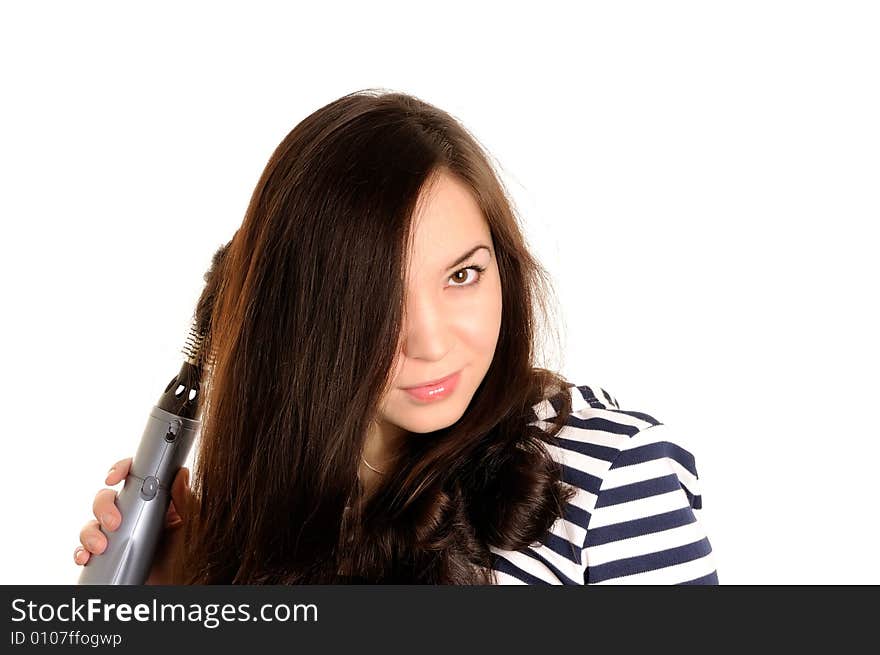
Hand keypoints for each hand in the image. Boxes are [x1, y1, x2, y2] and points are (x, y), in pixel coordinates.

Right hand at [73, 457, 191, 583]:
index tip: (114, 477)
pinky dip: (81, 551)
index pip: (135, 477)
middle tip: (113, 523)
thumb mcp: (193, 526)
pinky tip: (85, 557)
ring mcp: (121, 535)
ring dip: (90, 532)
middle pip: (108, 498)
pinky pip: (86, 549)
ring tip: (101, 547)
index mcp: (157, 502)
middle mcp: (136, 515)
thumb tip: (181, 473)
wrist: (180, 587)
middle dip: (103, 506)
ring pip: (93, 523)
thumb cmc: (192, 555)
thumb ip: (187, 501)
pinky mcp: (111, 555)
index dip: (121, 470)